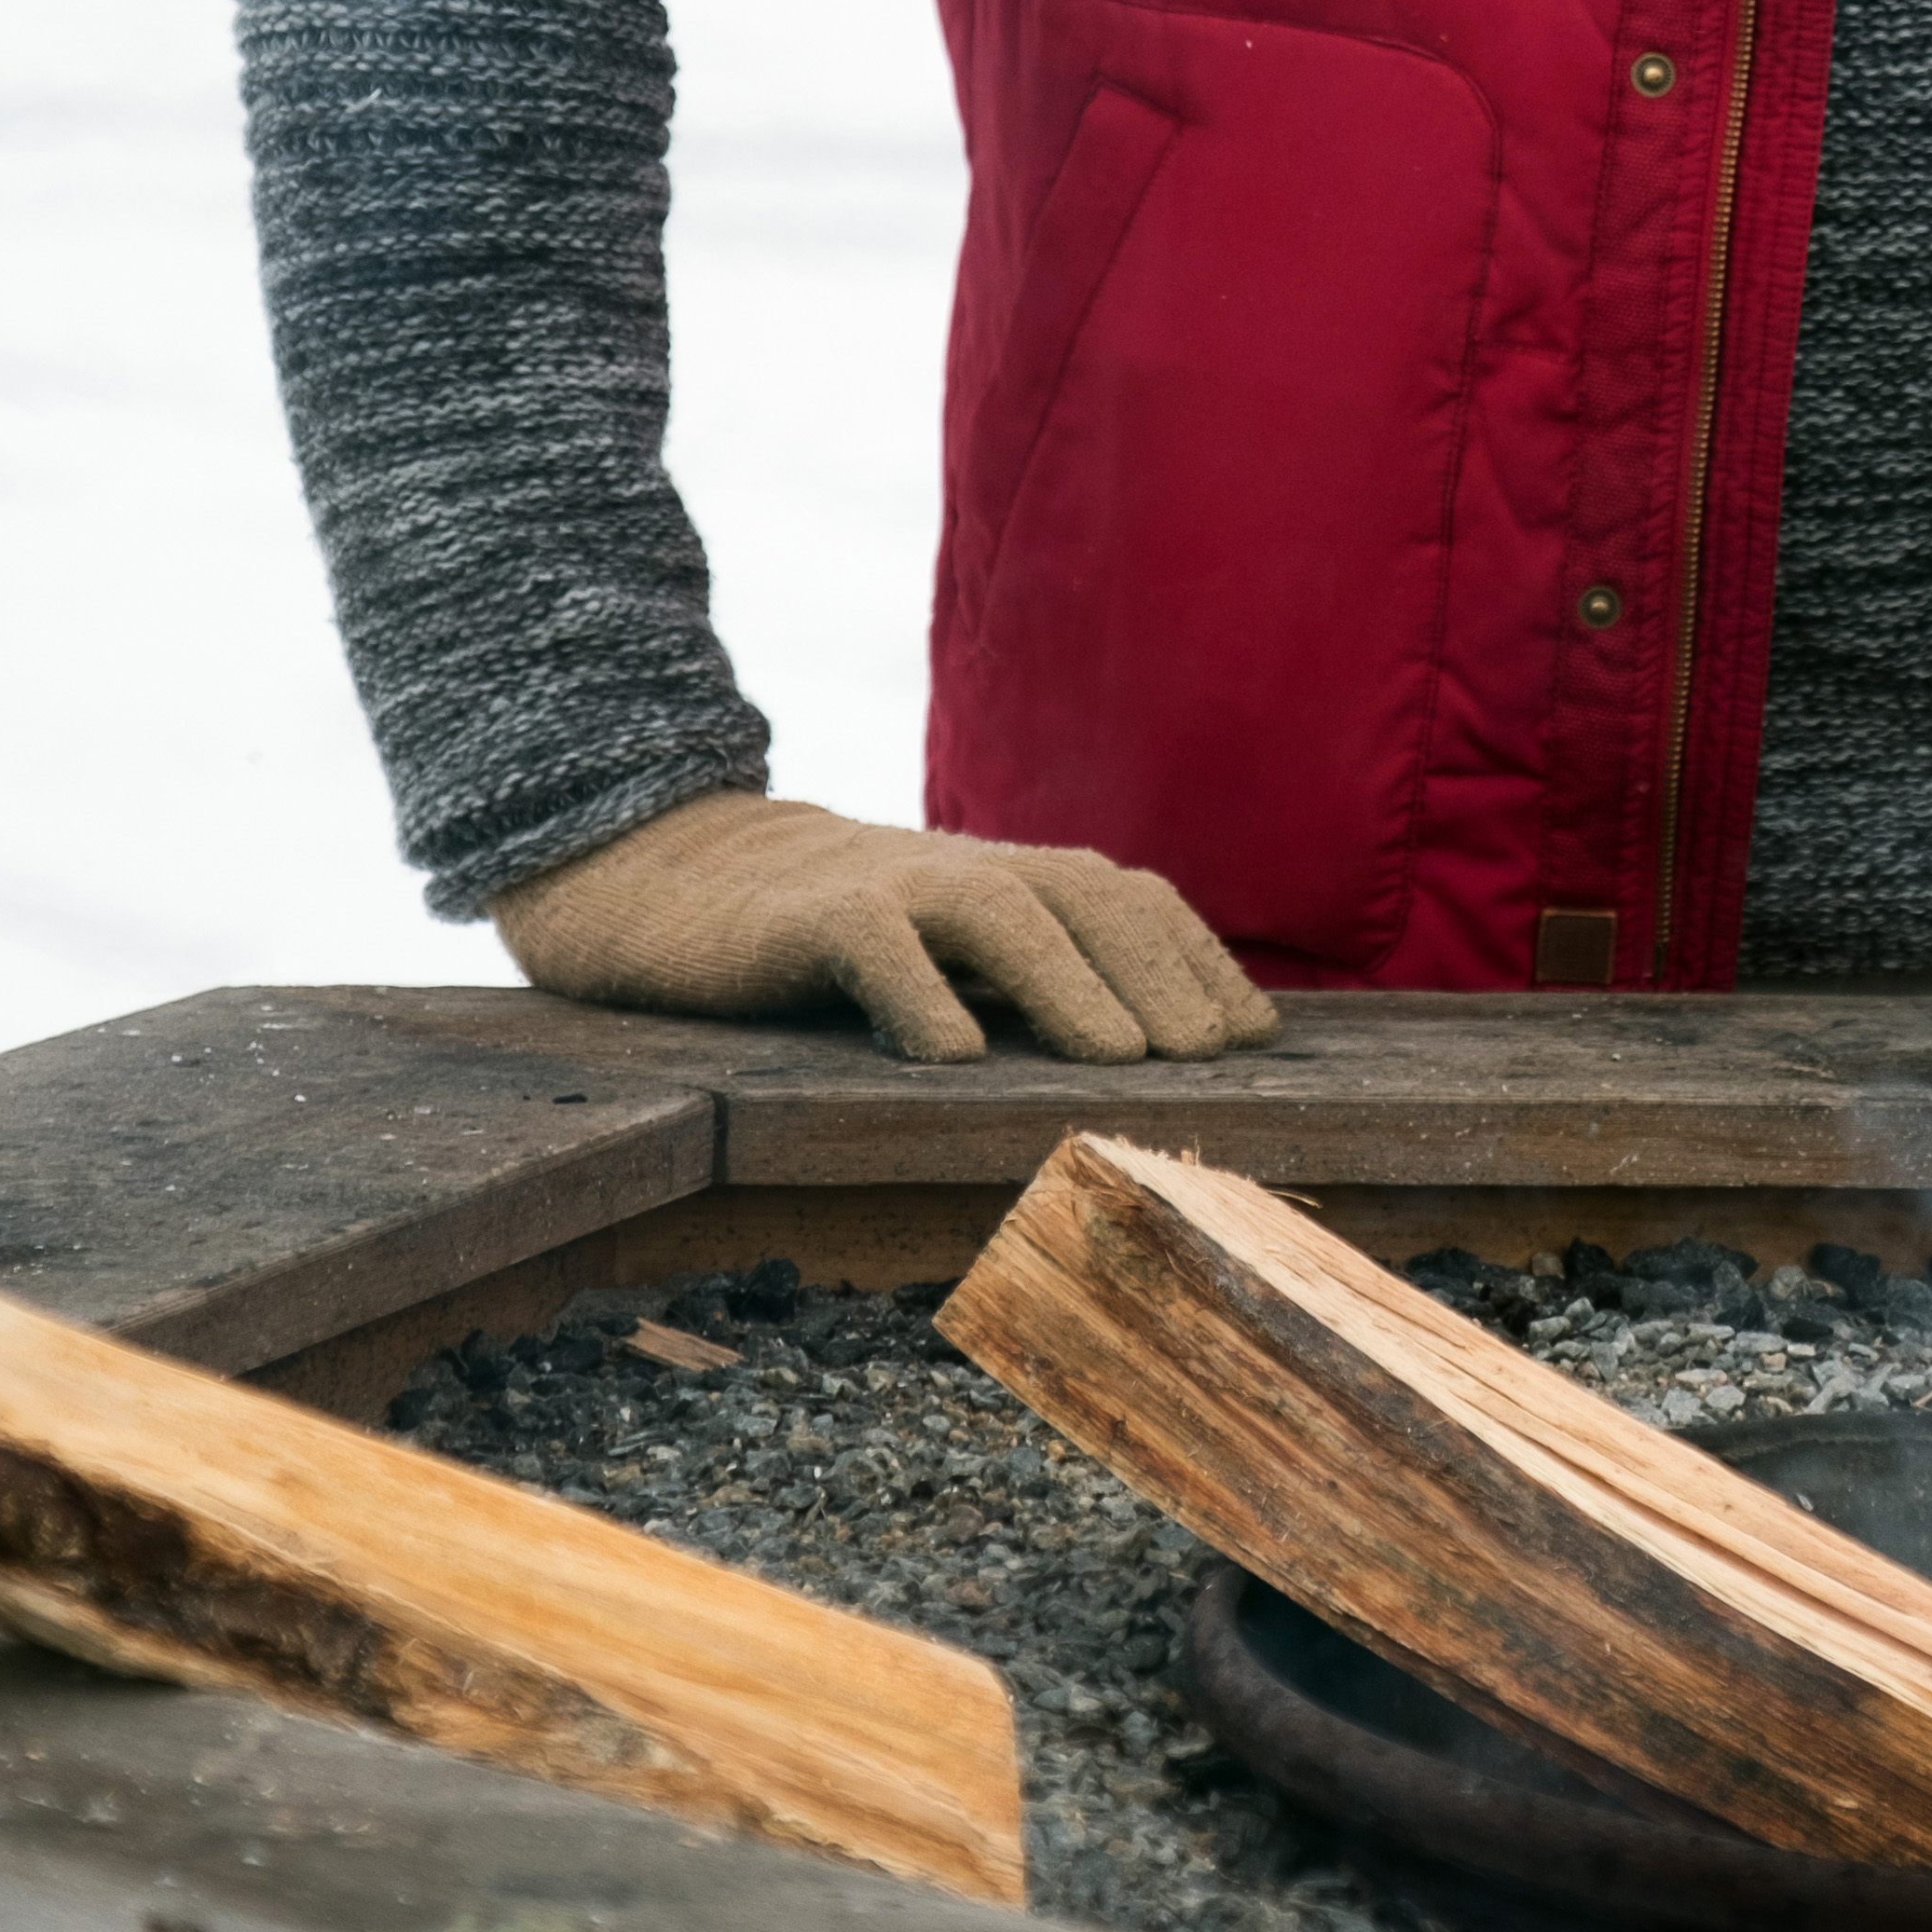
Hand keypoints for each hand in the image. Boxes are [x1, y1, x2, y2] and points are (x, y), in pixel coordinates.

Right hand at [492, 791, 1280, 1065]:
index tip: (1256, 1037)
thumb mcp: (948, 946)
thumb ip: (1038, 972)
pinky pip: (870, 944)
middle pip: (1087, 900)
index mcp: (1011, 879)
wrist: (675, 873)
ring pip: (997, 913)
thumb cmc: (839, 931)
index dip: (1197, 960)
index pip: (1130, 902)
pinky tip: (953, 1054)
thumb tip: (1160, 1050)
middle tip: (1211, 1060)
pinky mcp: (804, 921)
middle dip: (1159, 974)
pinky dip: (918, 992)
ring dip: (1068, 982)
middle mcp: (964, 871)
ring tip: (1121, 1058)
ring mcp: (886, 887)